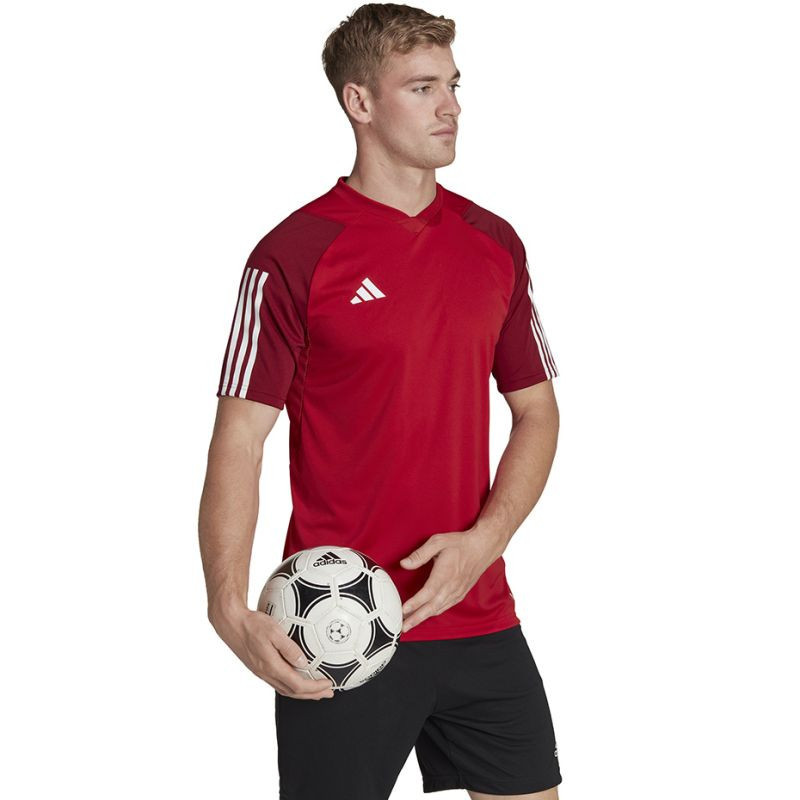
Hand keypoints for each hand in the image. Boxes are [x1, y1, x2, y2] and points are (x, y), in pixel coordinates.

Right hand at [209, 605, 334, 699]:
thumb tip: (304, 662)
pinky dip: (291, 685)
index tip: (328, 684)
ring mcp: (261, 672)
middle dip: (312, 695)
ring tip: (315, 691)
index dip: (314, 688)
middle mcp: (266, 673)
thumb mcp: (274, 631)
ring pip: (285, 689)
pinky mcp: (258, 668)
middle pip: (292, 692)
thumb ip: (289, 648)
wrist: (231, 623)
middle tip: (327, 693)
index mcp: (271, 666)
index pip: (297, 685)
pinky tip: (296, 679)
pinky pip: (277, 683)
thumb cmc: (252, 624)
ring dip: (302, 692)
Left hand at [399, 528, 504, 631]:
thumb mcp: (438, 542)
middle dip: (416, 618)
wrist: (482, 547)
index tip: (403, 610)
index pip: (427, 593)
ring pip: (438, 609)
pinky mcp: (461, 593)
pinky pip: (446, 607)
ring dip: (423, 618)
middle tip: (403, 627)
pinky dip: (435, 613)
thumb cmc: (460, 544)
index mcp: (445, 574)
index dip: (415, 603)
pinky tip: (427, 615)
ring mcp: (457, 592)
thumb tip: (404, 563)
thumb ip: (420, 554)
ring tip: (410, 623)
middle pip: (432, 607)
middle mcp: (451, 586)